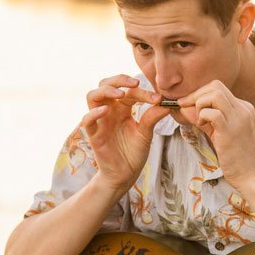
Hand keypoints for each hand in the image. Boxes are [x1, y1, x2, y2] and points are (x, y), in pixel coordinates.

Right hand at [79, 74, 168, 191]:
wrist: (124, 175)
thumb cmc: (133, 153)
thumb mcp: (146, 133)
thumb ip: (152, 117)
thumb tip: (167, 103)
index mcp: (122, 108)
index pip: (129, 91)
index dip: (143, 91)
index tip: (158, 98)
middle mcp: (109, 111)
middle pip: (105, 84)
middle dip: (119, 79)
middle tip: (135, 83)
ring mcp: (99, 121)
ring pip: (92, 95)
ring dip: (106, 90)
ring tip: (121, 94)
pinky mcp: (93, 135)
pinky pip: (87, 119)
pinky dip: (94, 113)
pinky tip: (105, 111)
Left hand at [176, 80, 254, 187]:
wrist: (251, 175)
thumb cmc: (236, 156)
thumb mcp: (219, 133)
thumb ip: (204, 119)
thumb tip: (184, 107)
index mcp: (243, 107)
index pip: (218, 88)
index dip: (200, 94)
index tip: (188, 104)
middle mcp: (243, 108)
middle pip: (215, 86)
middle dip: (196, 95)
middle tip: (186, 108)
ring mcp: (238, 118)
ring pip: (214, 94)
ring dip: (199, 103)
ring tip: (198, 120)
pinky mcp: (230, 130)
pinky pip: (212, 112)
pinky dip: (201, 115)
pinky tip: (201, 125)